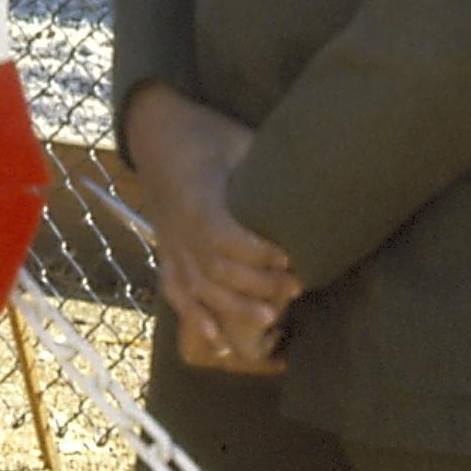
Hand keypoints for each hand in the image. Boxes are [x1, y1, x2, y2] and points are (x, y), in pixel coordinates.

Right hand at [122, 82, 300, 373]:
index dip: (255, 252)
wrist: (156, 131)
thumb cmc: (207, 134)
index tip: (289, 258)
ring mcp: (170, 244)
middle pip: (215, 268)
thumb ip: (265, 167)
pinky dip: (193, 316)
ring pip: (198, 287)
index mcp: (196, 198)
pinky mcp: (167, 252)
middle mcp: (179, 228)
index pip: (223, 235)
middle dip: (257, 285)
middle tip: (297, 288)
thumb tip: (313, 179)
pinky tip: (216, 338)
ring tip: (271, 320)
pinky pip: (174, 290)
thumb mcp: (238, 140)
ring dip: (233, 308)